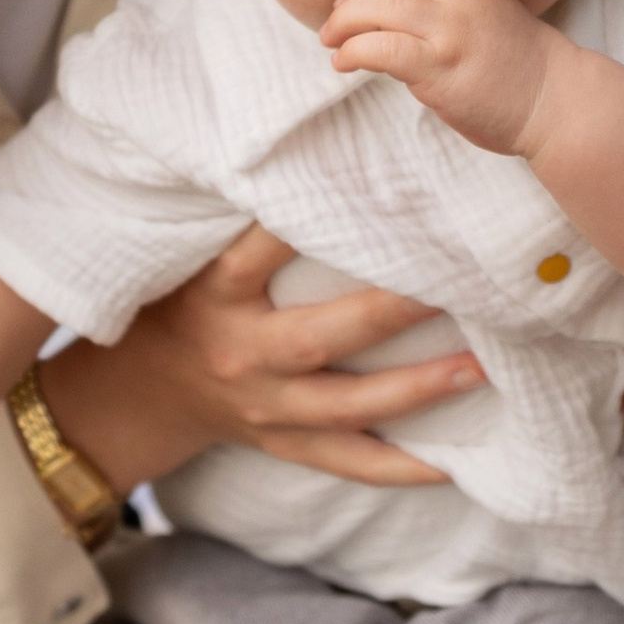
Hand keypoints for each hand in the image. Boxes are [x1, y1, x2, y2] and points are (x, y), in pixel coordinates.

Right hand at [38, 222, 482, 498]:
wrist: (142, 392)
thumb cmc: (184, 301)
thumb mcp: (196, 255)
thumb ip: (251, 219)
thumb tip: (325, 155)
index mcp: (216, 292)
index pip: (262, 249)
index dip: (307, 223)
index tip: (374, 196)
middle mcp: (241, 351)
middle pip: (320, 336)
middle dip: (391, 313)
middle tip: (457, 287)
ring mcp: (263, 407)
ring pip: (347, 406)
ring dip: (417, 389)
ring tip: (480, 367)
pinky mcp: (282, 443)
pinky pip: (348, 462)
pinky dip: (401, 468)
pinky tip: (455, 464)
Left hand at [317, 0, 561, 153]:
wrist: (558, 102)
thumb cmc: (522, 74)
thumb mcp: (488, 23)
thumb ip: (447, 15)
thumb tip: (395, 26)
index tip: (346, 1)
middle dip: (347, 2)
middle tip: (330, 24)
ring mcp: (450, 29)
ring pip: (377, 8)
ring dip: (343, 24)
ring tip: (331, 42)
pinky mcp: (442, 65)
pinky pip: (382, 48)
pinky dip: (353, 51)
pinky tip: (344, 62)